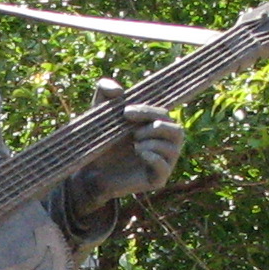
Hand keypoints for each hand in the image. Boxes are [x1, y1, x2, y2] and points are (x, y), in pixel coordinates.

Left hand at [67, 79, 185, 217]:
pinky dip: (154, 157)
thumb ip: (105, 92)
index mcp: (156, 128)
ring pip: (174, 148)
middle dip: (155, 127)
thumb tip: (118, 90)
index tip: (126, 112)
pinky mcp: (156, 180)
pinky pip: (165, 167)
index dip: (148, 111)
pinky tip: (139, 152)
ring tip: (135, 144)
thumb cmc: (101, 140)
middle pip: (177, 131)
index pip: (164, 115)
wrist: (92, 170)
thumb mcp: (100, 113)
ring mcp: (163, 163)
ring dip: (153, 142)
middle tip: (133, 132)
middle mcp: (164, 145)